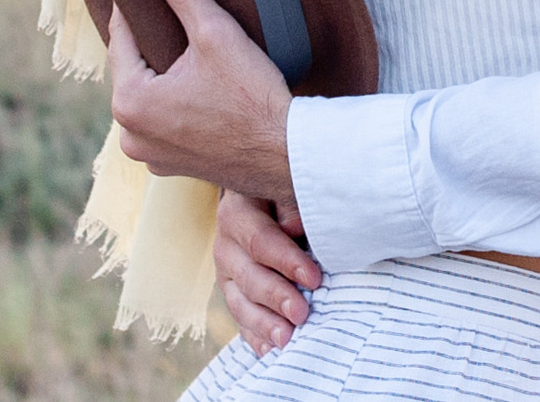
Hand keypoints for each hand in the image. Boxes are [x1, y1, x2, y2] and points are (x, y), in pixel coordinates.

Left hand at [106, 0, 297, 202]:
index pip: (120, 39)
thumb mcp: (216, 33)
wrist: (290, 156)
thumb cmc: (252, 97)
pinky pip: (166, 125)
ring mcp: (152, 157)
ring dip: (164, 77)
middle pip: (134, 71)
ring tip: (190, 51)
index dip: (135, 7)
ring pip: (150, 99)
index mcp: (130, 102)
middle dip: (151, 44)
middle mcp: (130, 135)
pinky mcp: (176, 168)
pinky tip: (202, 90)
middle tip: (172, 14)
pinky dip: (178, 106)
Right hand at [217, 191, 320, 354]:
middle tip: (301, 314)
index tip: (313, 278)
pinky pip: (241, 319)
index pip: (260, 240)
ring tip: (286, 340)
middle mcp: (226, 246)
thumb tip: (295, 227)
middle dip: (276, 298)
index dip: (286, 260)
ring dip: (264, 324)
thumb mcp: (284, 189)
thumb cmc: (281, 195)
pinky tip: (269, 350)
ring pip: (240, 303)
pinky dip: (255, 336)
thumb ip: (291, 205)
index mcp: (237, 214)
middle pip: (249, 277)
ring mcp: (225, 274)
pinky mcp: (233, 294)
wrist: (258, 201)